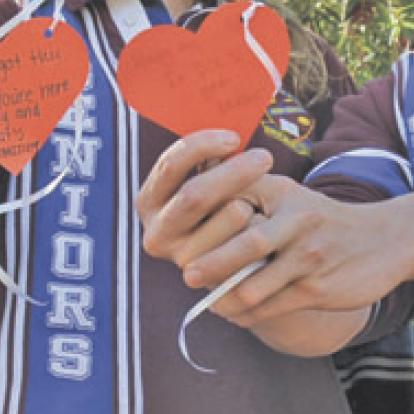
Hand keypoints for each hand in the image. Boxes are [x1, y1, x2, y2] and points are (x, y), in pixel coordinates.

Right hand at [136, 129, 274, 271]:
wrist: (228, 257)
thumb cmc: (217, 205)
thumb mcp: (203, 182)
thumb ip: (207, 161)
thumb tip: (231, 136)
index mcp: (148, 202)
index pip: (171, 165)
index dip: (202, 145)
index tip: (234, 137)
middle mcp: (156, 235)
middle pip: (196, 194)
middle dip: (234, 171)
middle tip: (264, 156)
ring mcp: (183, 259)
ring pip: (230, 214)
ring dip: (251, 201)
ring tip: (259, 200)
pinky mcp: (216, 276)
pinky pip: (250, 240)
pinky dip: (262, 225)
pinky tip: (265, 222)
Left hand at [140, 129, 381, 355]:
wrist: (387, 240)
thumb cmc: (321, 219)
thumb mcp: (287, 194)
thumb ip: (245, 191)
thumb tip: (194, 198)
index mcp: (283, 194)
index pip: (233, 207)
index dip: (207, 227)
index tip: (184, 240)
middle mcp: (297, 222)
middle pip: (244, 247)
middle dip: (210, 265)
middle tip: (187, 275)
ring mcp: (310, 257)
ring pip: (254, 286)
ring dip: (226, 299)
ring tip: (211, 302)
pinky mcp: (318, 289)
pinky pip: (272, 308)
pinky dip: (248, 315)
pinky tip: (237, 314)